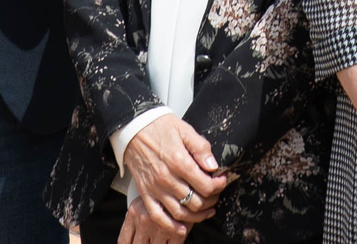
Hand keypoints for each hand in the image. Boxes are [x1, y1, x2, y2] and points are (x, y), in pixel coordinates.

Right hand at [122, 115, 224, 236]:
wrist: (134, 129)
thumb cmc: (160, 127)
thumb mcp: (185, 130)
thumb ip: (201, 148)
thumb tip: (213, 166)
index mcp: (179, 162)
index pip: (206, 185)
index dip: (219, 185)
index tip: (222, 180)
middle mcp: (167, 179)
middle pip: (196, 201)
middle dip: (211, 200)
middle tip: (216, 194)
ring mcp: (156, 189)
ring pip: (181, 212)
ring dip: (197, 216)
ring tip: (207, 210)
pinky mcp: (146, 194)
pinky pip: (158, 216)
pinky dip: (172, 226)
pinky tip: (183, 227)